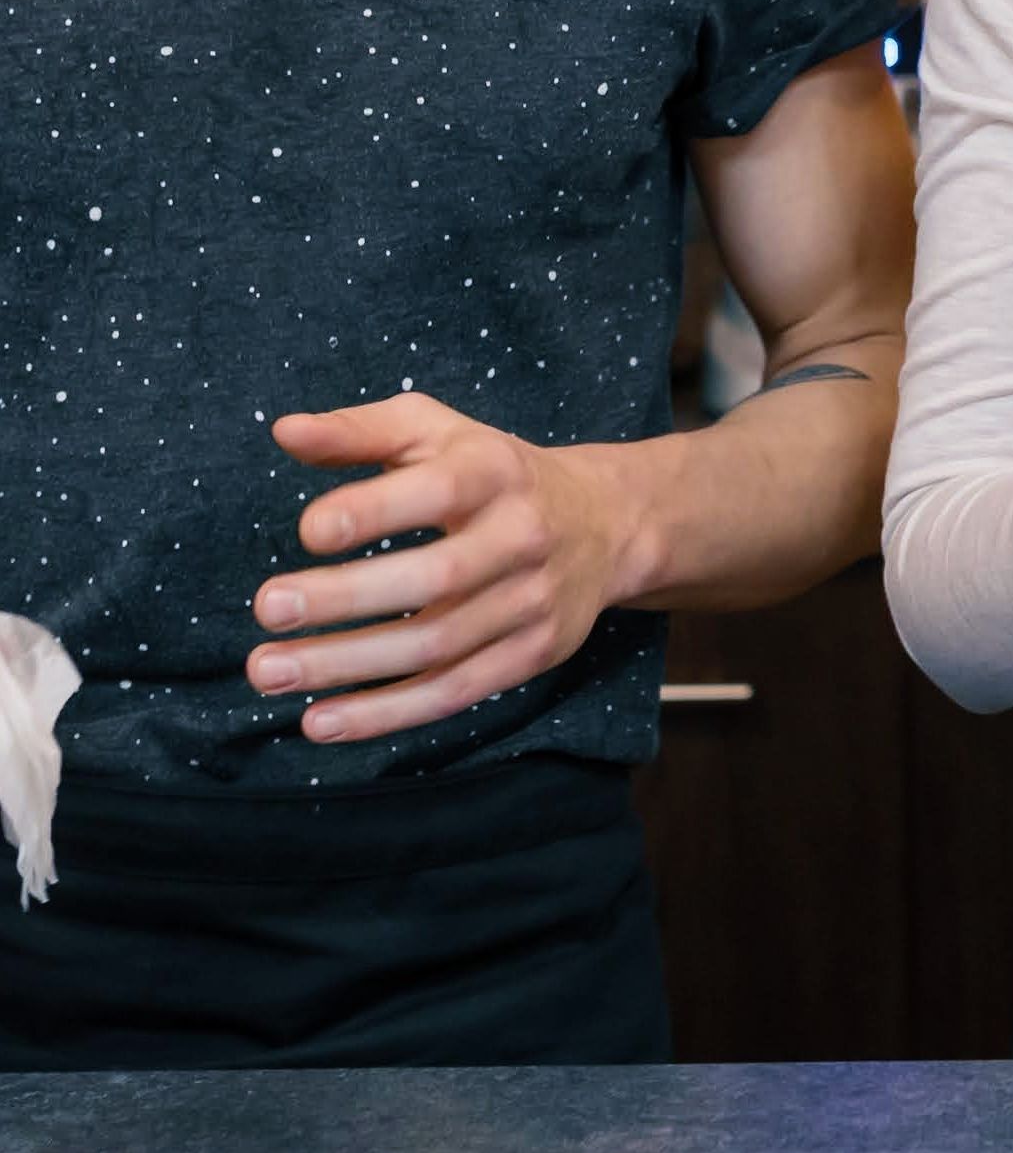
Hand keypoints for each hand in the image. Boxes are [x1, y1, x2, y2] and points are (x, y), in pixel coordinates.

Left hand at [245, 394, 637, 742]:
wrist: (604, 522)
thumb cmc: (492, 472)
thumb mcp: (438, 433)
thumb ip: (361, 431)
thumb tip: (284, 432)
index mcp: (495, 471)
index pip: (439, 490)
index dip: (375, 511)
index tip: (307, 531)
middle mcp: (523, 535)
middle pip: (437, 577)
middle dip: (347, 598)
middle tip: (267, 608)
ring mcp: (533, 600)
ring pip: (438, 644)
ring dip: (347, 665)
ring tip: (268, 670)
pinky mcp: (534, 653)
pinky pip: (454, 692)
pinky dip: (385, 714)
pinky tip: (320, 721)